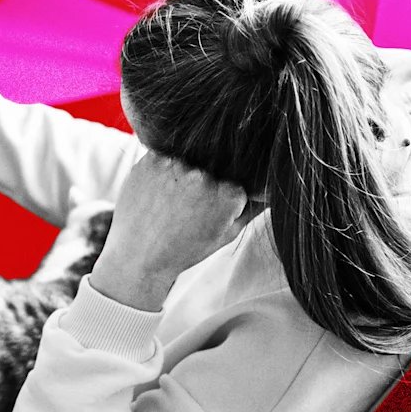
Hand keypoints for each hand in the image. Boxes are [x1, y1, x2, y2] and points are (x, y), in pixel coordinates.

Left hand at [89, 153, 262, 310]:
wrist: (139, 258)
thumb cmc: (184, 249)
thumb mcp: (226, 234)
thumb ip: (253, 207)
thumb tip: (271, 186)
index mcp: (230, 195)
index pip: (234, 181)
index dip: (219, 196)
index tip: (205, 211)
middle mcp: (205, 177)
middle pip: (212, 166)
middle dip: (201, 183)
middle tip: (182, 207)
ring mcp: (176, 166)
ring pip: (187, 158)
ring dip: (180, 173)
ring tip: (167, 202)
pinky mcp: (151, 160)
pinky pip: (163, 153)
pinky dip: (161, 168)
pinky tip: (155, 192)